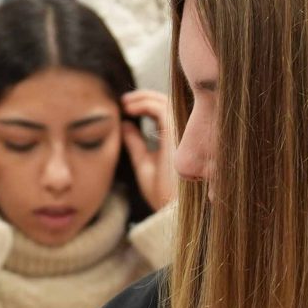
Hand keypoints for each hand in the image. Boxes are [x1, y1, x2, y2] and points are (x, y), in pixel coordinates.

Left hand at [119, 90, 177, 209]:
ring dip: (143, 98)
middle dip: (144, 97)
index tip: (126, 107)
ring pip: (164, 101)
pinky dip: (144, 104)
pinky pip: (161, 108)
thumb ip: (135, 143)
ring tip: (124, 103)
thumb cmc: (162, 192)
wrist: (172, 210)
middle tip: (123, 101)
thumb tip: (125, 124)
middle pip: (166, 103)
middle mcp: (183, 133)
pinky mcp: (177, 132)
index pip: (165, 112)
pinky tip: (129, 109)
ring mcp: (182, 131)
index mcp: (178, 140)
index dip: (146, 105)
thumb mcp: (144, 163)